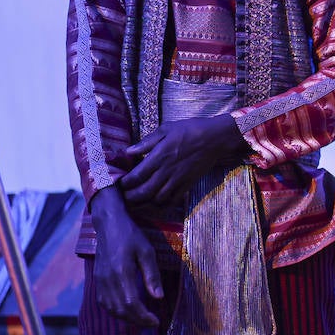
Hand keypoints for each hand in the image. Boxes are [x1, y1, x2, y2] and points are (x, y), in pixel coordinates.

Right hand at [88, 186, 163, 326]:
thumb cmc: (130, 236)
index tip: (156, 321)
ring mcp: (100, 281)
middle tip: (152, 323)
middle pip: (120, 310)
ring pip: (111, 308)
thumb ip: (152, 275)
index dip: (143, 316)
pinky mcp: (97, 280)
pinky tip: (127, 311)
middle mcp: (107, 280)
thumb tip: (158, 298)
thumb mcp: (147, 252)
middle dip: (137, 320)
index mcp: (121, 273)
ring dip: (126, 318)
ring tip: (142, 319)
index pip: (131, 303)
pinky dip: (115, 311)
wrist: (108, 225)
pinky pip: (104, 302)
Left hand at [120, 115, 246, 207]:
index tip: (119, 183)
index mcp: (159, 156)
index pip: (136, 176)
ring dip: (144, 203)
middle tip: (123, 197)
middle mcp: (167, 171)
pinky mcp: (188, 184)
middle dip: (131, 197)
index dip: (125, 183)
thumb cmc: (190, 130)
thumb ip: (147, 142)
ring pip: (157, 199)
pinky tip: (155, 204)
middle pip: (144, 191)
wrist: (215, 139)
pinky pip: (173, 200)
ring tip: (136, 203)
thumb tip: (128, 151)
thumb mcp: (166, 129)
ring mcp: (178, 179)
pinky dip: (162, 205)